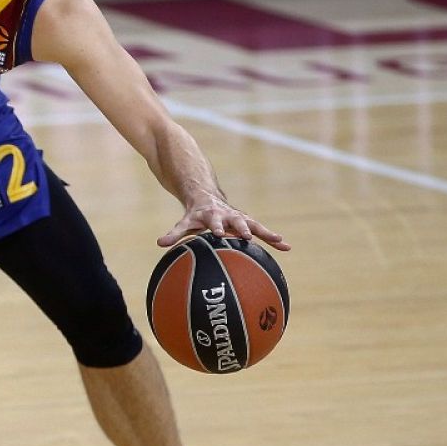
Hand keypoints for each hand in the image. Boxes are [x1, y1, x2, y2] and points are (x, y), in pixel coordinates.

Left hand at [158, 196, 289, 252]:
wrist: (207, 197)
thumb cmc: (195, 214)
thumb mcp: (185, 222)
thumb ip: (175, 233)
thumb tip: (160, 244)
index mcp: (212, 215)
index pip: (213, 221)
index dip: (216, 227)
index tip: (218, 234)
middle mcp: (228, 215)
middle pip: (237, 221)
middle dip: (243, 228)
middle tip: (248, 237)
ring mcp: (240, 218)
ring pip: (255, 225)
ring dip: (266, 233)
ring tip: (280, 242)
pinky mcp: (248, 223)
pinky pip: (263, 232)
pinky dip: (273, 239)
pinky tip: (286, 248)